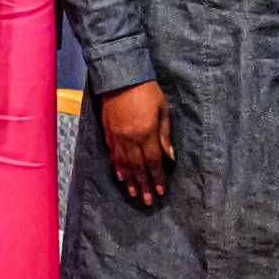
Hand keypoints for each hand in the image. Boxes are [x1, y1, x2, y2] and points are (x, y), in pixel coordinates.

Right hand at [100, 81, 172, 204]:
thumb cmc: (147, 91)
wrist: (121, 77)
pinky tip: (122, 177)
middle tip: (147, 201)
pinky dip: (118, 168)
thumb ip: (165, 134)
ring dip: (130, 181)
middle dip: (144, 185)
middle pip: (138, 167)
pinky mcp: (108, 133)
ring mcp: (117, 137)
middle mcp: (131, 139)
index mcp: (146, 133)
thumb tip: (170, 156)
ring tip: (134, 194)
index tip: (161, 191)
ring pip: (124, 164)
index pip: (154, 161)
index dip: (158, 177)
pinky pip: (114, 155)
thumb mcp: (163, 110)